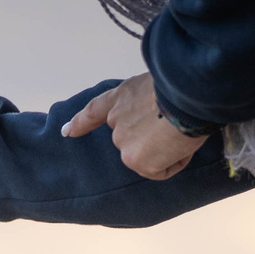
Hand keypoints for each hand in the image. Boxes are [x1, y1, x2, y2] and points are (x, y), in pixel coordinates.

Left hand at [62, 74, 206, 180]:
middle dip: (155, 138)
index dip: (80, 122)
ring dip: (167, 149)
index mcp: (121, 97)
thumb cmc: (182, 84)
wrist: (187, 94)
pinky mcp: (137, 161)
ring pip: (150, 157)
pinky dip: (175, 161)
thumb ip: (146, 101)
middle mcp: (116, 121)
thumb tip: (159, 116)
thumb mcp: (156, 84)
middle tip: (176, 124)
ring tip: (182, 130)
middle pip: (134, 140)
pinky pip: (162, 169)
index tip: (67, 131)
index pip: (95, 112)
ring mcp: (123, 143)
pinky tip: (180, 143)